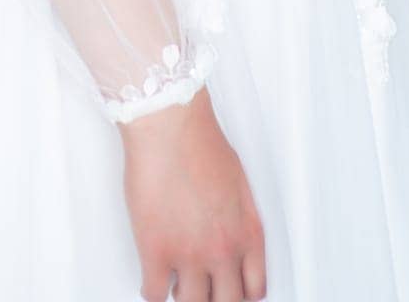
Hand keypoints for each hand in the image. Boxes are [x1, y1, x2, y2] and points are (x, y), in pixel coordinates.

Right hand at [119, 88, 266, 300]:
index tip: (228, 289)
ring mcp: (189, 255)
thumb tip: (235, 235)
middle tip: (203, 289)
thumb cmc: (201, 141)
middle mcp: (223, 250)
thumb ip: (241, 218)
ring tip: (177, 281)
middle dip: (214, 298)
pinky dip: (153, 291)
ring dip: (184, 295)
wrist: (170, 123)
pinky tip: (153, 278)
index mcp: (247, 232)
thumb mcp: (239, 183)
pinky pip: (154, 294)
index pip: (255, 288)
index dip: (240, 294)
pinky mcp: (156, 250)